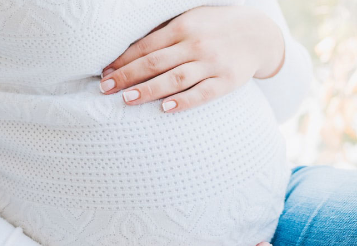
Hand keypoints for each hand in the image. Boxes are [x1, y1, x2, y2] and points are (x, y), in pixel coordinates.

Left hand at [99, 6, 284, 112]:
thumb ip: (163, 34)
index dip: (123, 61)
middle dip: (127, 76)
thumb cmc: (214, 27)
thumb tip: (127, 52)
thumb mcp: (190, 20)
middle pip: (155, 63)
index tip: (104, 74)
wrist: (259, 34)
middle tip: (106, 89)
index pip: (145, 47)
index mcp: (183, 27)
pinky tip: (165, 108)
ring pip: (175, 79)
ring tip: (127, 99)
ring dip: (148, 90)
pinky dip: (184, 101)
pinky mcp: (226, 81)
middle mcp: (196, 44)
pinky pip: (203, 93)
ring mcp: (212, 63)